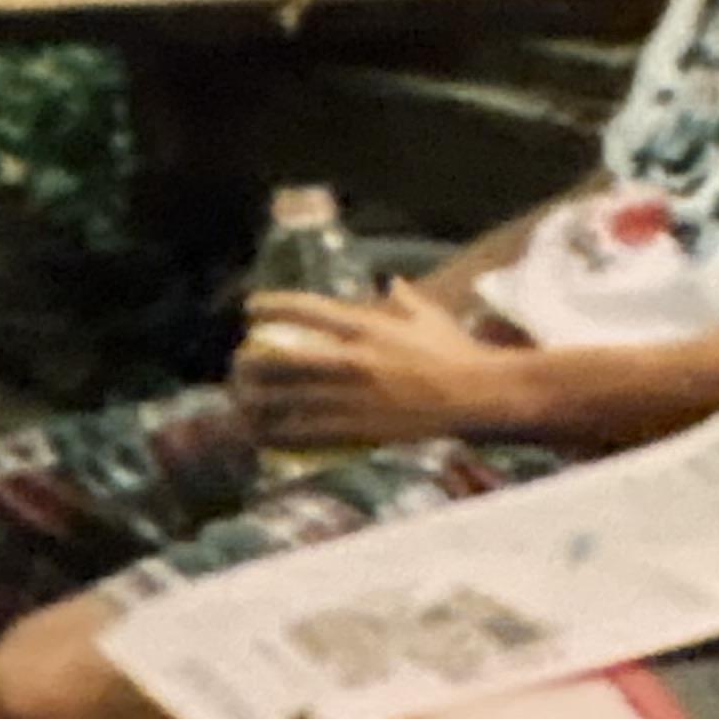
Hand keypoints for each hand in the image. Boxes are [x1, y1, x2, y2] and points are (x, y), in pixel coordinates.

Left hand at [229, 280, 532, 450]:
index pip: (304, 310)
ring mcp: (351, 397)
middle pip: (279, 360)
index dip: (271, 307)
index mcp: (366, 326)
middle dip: (249, 364)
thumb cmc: (459, 354)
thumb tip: (392, 284)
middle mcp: (351, 360)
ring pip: (283, 402)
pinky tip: (263, 434)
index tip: (252, 308)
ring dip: (255, 402)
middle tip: (240, 365)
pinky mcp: (356, 430)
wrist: (478, 397)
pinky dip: (276, 434)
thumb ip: (405, 300)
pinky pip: (303, 434)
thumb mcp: (430, 317)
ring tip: (242, 402)